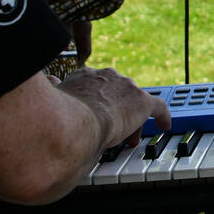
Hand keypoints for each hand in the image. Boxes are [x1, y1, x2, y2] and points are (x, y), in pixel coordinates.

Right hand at [56, 66, 171, 147]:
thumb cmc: (58, 118)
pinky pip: (158, 107)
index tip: (95, 114)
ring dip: (131, 118)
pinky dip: (162, 116)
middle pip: (115, 93)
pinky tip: (165, 125)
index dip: (96, 102)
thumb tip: (47, 80)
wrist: (75, 124)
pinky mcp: (141, 102)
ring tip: (130, 137)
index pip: (94, 86)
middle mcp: (105, 77)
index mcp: (83, 77)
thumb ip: (52, 89)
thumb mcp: (51, 99)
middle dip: (115, 111)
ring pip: (133, 102)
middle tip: (114, 129)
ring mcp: (125, 87)